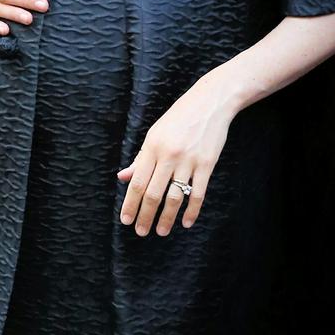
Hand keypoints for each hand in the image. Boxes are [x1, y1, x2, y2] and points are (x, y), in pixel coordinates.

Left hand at [117, 69, 237, 236]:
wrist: (211, 102)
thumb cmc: (180, 117)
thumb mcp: (155, 133)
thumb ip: (140, 157)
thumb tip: (123, 177)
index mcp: (152, 146)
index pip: (137, 182)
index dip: (130, 204)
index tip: (126, 220)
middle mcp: (169, 155)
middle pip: (153, 193)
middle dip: (145, 216)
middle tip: (141, 231)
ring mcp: (189, 160)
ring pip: (175, 197)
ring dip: (166, 218)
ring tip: (161, 231)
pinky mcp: (207, 164)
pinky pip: (198, 193)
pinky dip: (192, 211)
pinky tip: (186, 222)